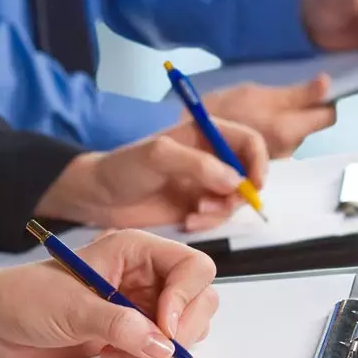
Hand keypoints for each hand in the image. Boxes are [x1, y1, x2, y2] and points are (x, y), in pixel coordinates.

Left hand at [0, 230, 218, 357]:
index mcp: (135, 249)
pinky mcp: (132, 330)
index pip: (193, 266)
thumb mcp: (73, 309)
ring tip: (123, 352)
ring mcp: (141, 302)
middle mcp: (144, 273)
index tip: (164, 327)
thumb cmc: (23, 298)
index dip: (186, 298)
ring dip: (163, 348)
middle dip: (182, 328)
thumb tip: (162, 343)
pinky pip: (162, 347)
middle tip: (153, 350)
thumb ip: (120, 325)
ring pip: (186, 325)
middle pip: (199, 297)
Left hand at [36, 119, 268, 230]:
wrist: (98, 197)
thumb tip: (235, 180)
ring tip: (194, 215)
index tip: (253, 185)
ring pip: (235, 199)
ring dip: (221, 211)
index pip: (249, 141)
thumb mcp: (158, 156)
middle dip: (239, 194)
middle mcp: (210, 157)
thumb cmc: (123, 167)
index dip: (259, 161)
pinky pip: (218, 216)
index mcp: (205, 133)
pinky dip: (210, 222)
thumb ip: (197, 164)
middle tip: (215, 205)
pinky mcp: (197, 206)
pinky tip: (188, 223)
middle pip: (248, 173)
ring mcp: (205, 183)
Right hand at [203, 74, 336, 157]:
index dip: (322, 102)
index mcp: (289, 129)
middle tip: (273, 106)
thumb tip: (328, 82)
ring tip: (258, 120)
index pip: (327, 115)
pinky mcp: (268, 169)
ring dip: (283, 129)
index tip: (309, 94)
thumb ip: (295, 94)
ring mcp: (279, 162)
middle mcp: (290, 150)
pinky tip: (254, 134)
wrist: (188, 143)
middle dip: (298, 118)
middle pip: (309, 129)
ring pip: (293, 139)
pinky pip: (278, 151)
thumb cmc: (220, 110)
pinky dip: (270, 142)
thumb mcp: (255, 93)